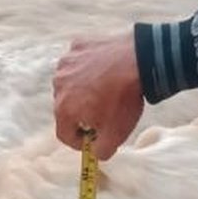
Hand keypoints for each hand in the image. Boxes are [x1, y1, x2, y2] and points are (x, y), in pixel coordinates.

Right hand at [53, 33, 142, 159]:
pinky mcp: (78, 45)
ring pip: (71, 83)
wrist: (139, 60)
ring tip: (104, 89)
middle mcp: (58, 85)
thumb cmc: (124, 98)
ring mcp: (66, 62)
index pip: (64, 134)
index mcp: (63, 108)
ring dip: (82, 88)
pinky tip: (105, 69)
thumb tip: (96, 153)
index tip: (93, 141)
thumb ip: (101, 151)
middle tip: (103, 114)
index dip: (79, 142)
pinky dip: (88, 66)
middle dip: (81, 114)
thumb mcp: (116, 134)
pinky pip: (79, 61)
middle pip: (66, 107)